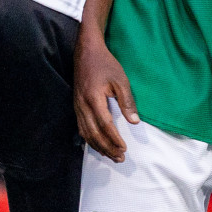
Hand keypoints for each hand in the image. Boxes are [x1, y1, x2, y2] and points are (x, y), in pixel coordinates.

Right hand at [74, 28, 139, 162]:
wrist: (86, 53)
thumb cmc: (106, 64)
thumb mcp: (121, 80)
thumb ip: (127, 101)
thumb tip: (134, 122)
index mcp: (93, 99)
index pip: (104, 125)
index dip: (114, 139)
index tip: (124, 149)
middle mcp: (82, 106)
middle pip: (94, 134)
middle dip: (107, 148)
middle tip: (120, 158)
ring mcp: (77, 107)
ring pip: (86, 133)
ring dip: (98, 146)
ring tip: (111, 156)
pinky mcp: (76, 106)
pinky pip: (81, 127)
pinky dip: (89, 139)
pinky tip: (97, 145)